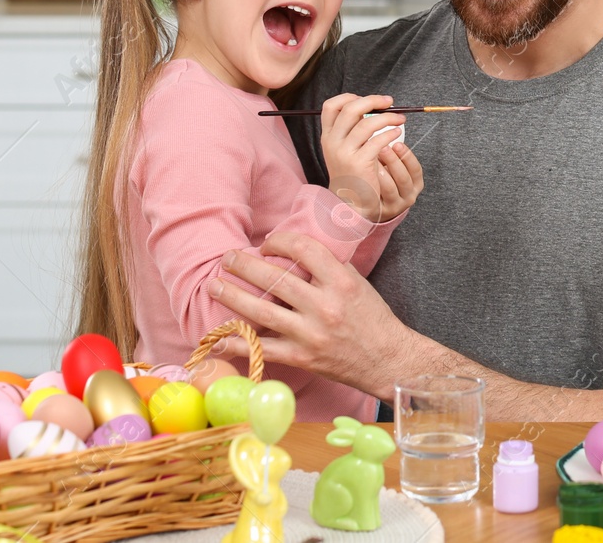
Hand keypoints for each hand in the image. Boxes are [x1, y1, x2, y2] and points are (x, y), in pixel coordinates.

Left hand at [211, 232, 419, 399]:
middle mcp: (324, 307)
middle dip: (245, 266)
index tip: (268, 244)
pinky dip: (238, 343)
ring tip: (215, 285)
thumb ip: (328, 268)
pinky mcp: (301, 358)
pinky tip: (219, 336)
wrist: (387, 360)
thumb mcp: (357, 283)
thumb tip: (295, 252)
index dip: (279, 242)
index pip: (303, 249)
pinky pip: (263, 349)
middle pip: (275, 279)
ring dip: (233, 297)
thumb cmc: (372, 318)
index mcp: (340, 282)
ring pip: (261, 312)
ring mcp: (310, 334)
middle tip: (227, 258)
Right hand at [320, 93, 421, 223]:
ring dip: (388, 118)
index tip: (368, 100)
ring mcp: (344, 152)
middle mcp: (332, 142)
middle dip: (372, 101)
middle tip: (389, 102)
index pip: (331, 106)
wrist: (350, 202)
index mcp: (328, 136)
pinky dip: (390, 133)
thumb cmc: (352, 173)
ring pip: (367, 123)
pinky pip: (378, 141)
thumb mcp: (343, 149)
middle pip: (350, 109)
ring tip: (400, 120)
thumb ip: (350, 130)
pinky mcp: (359, 163)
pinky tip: (396, 134)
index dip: (349, 97)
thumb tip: (372, 107)